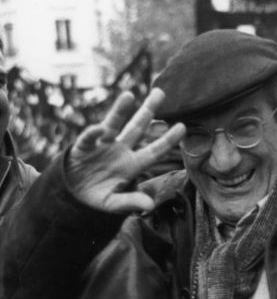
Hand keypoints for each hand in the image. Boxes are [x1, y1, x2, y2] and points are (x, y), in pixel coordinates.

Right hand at [66, 88, 185, 213]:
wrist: (71, 196)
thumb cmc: (97, 199)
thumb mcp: (114, 203)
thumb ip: (130, 202)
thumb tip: (150, 206)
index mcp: (132, 165)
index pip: (154, 151)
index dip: (168, 140)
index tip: (182, 127)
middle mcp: (120, 151)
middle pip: (137, 128)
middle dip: (148, 110)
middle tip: (160, 92)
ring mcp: (103, 146)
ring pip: (113, 124)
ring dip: (120, 110)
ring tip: (129, 95)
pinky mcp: (84, 147)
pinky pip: (89, 138)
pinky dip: (93, 133)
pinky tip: (99, 129)